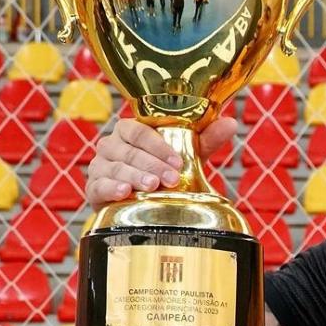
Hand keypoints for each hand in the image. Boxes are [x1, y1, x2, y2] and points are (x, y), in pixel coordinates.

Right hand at [86, 116, 237, 209]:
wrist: (144, 203)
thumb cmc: (164, 171)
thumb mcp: (186, 156)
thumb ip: (205, 139)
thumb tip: (231, 123)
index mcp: (130, 131)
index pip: (138, 130)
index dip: (157, 145)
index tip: (178, 161)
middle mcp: (111, 146)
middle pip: (128, 151)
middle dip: (151, 165)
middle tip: (171, 179)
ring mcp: (100, 167)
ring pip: (115, 168)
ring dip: (135, 177)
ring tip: (152, 187)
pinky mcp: (94, 188)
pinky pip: (97, 185)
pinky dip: (110, 188)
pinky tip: (123, 193)